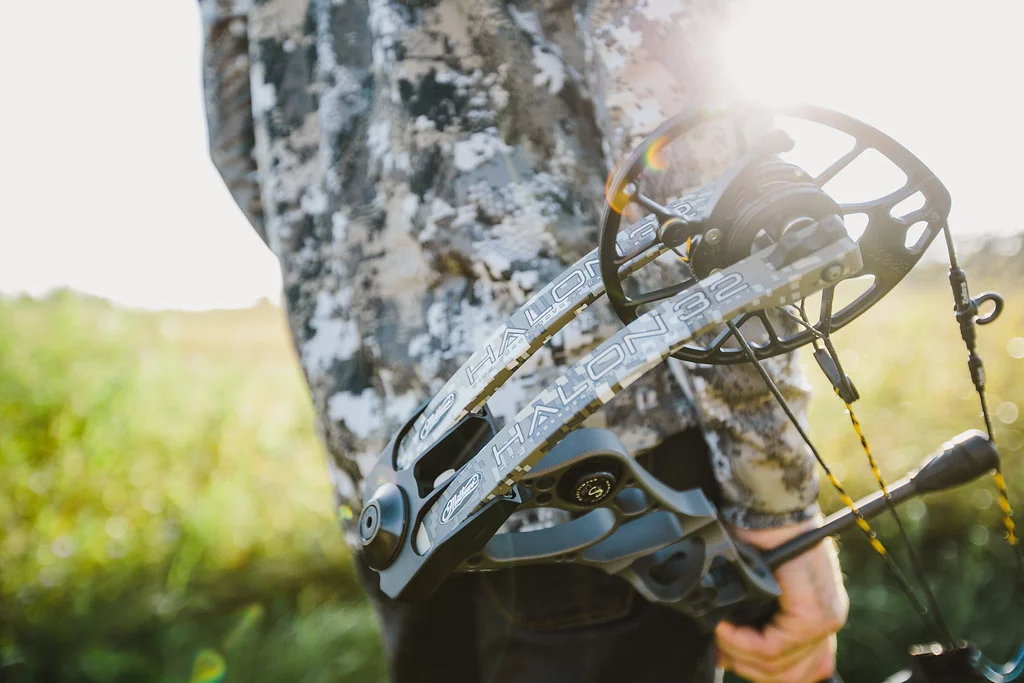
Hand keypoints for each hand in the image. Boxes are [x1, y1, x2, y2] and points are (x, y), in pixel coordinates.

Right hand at [715, 518, 848, 682]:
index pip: (798, 668)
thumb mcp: (760, 580)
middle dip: (748, 667)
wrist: (769, 505)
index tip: (726, 656)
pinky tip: (726, 627)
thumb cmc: (758, 534)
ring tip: (719, 633)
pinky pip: (774, 648)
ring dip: (741, 654)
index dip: (757, 669)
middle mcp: (827, 619)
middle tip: (720, 649)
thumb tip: (729, 640)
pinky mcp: (813, 615)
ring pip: (779, 665)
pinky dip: (743, 642)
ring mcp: (824, 619)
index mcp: (817, 613)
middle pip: (789, 674)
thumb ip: (757, 613)